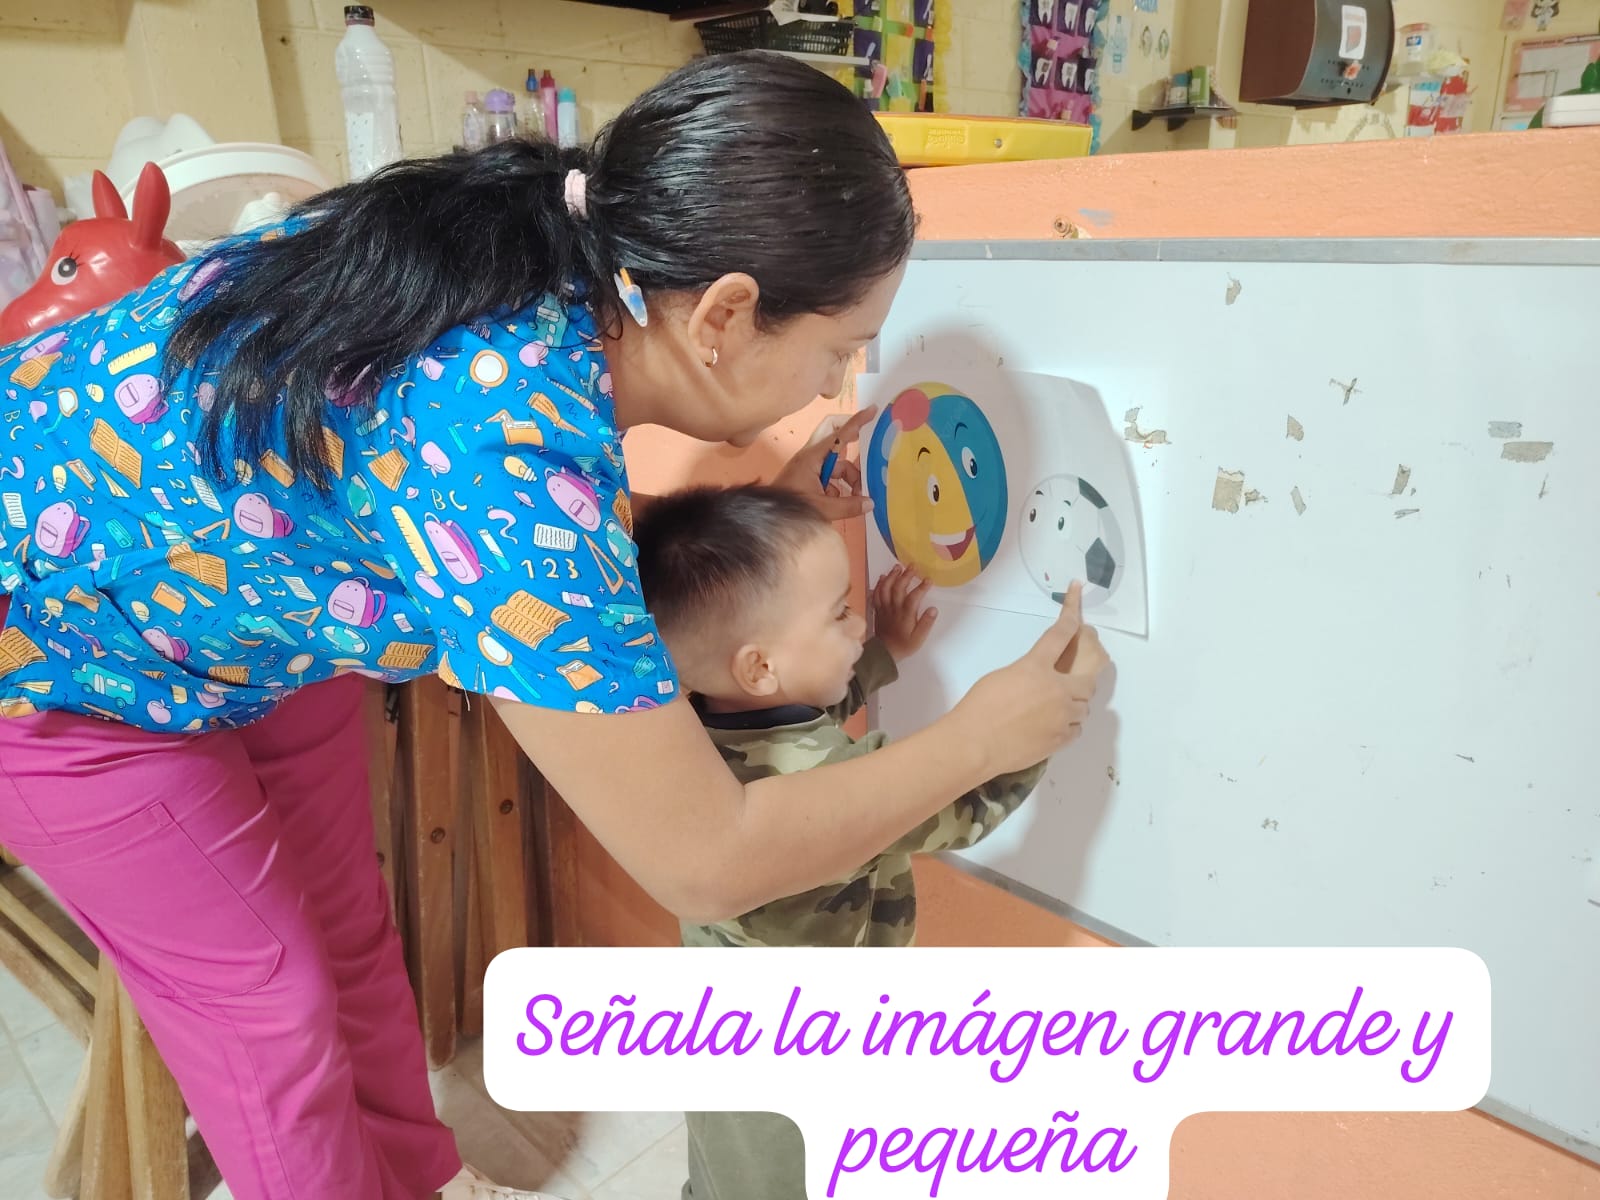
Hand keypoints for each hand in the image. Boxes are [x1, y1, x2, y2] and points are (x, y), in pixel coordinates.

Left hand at [768, 406, 877, 521]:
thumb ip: (848, 506)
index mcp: (813, 457)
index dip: (857, 421)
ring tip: (855, 498)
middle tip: (865, 446)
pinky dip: (838, 487)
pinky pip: (830, 476)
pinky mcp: (808, 476)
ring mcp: (810, 466)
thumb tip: (871, 503)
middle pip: (835, 437)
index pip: (839, 434)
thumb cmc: (790, 507)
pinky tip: (840, 504)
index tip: (872, 410)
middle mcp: (811, 456)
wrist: (767, 516)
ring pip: (837, 464)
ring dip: (849, 479)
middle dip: (851, 441)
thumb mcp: (822, 509)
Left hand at [872, 564, 936, 660]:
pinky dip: (879, 584)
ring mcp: (884, 608)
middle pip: (898, 588)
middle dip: (906, 576)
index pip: (914, 597)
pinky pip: (876, 594)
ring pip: (886, 588)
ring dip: (892, 576)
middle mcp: (894, 608)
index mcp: (905, 615)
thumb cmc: (904, 645)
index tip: (928, 580)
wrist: (884, 652)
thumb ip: (926, 623)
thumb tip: (933, 609)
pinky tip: (883, 577)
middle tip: (913, 566)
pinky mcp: (878, 609)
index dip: (921, 587)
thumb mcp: (919, 638)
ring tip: (897, 567)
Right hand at [950, 583, 1104, 774]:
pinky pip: (1077, 726)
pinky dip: (1069, 721)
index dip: (1072, 609)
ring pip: (1085, 703)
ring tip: (1058, 700)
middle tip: (1079, 662)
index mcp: (1036, 667)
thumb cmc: (978, 707)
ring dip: (1076, 698)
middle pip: (1090, 671)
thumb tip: (1041, 677)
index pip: (1061, 632)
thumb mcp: (1003, 675)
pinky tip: (1054, 722)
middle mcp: (1057, 689)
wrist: (974, 744)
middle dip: (1088, 662)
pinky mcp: (1062, 739)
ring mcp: (1063, 716)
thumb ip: (1029, 670)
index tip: (1076, 590)